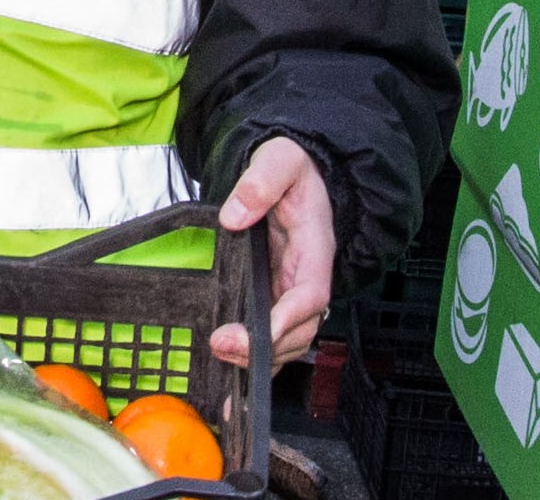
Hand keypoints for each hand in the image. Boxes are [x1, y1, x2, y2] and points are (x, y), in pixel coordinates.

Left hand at [209, 137, 335, 368]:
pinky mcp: (277, 293)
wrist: (300, 170)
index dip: (288, 319)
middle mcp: (308, 275)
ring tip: (224, 366)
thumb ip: (260, 183)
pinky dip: (257, 359)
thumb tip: (234, 216)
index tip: (259, 335)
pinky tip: (234, 379)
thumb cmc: (294, 167)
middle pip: (301, 328)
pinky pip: (273, 334)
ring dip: (262, 359)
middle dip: (268, 347)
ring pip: (289, 339)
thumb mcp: (280, 159)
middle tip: (224, 347)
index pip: (310, 293)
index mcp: (315, 248)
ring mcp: (293, 288)